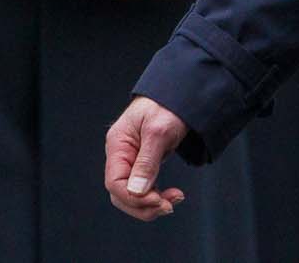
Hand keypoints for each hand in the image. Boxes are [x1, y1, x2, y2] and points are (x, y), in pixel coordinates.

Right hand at [104, 96, 188, 219]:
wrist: (184, 92)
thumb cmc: (169, 105)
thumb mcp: (159, 130)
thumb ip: (147, 161)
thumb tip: (136, 192)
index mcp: (118, 145)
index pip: (114, 182)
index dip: (133, 197)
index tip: (158, 201)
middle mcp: (121, 155)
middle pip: (121, 193)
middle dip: (143, 205)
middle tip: (169, 206)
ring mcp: (132, 160)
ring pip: (132, 194)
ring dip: (151, 203)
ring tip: (175, 200)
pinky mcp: (145, 163)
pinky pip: (144, 187)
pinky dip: (156, 195)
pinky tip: (172, 196)